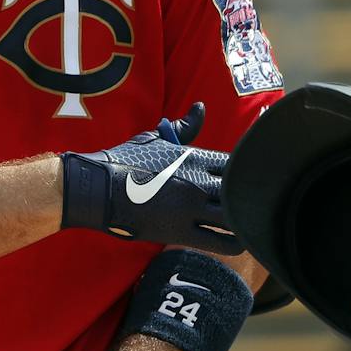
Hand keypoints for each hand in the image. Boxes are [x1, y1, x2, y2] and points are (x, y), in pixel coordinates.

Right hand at [61, 102, 240, 252]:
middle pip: (243, 191)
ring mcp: (190, 209)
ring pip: (238, 218)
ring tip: (247, 223)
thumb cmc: (124, 161)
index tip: (246, 178)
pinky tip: (236, 241)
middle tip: (253, 202)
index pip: (239, 164)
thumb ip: (185, 127)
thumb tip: (201, 107)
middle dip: (250, 196)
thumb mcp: (155, 138)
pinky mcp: (181, 232)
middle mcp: (197, 183)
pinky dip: (235, 243)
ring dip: (245, 220)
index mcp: (194, 158)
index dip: (248, 172)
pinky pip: (222, 242)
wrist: (97, 189)